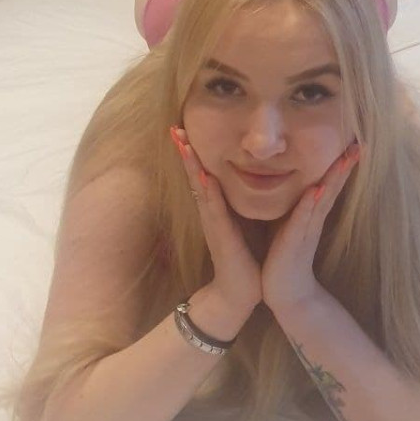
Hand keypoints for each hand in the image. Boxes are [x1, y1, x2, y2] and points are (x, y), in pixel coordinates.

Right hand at [170, 127, 262, 315]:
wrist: (239, 292)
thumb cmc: (243, 256)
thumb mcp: (241, 223)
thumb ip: (236, 205)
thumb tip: (244, 180)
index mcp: (216, 208)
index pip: (202, 173)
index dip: (194, 153)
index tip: (184, 129)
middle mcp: (210, 212)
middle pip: (195, 175)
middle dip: (185, 152)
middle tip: (175, 128)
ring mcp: (213, 223)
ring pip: (200, 187)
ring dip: (191, 165)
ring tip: (183, 143)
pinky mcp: (221, 235)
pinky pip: (214, 209)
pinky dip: (208, 192)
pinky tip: (204, 176)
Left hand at [261, 141, 362, 317]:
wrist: (285, 294)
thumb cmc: (285, 256)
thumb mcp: (290, 225)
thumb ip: (297, 206)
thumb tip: (298, 183)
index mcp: (312, 213)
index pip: (329, 183)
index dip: (340, 164)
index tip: (353, 142)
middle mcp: (314, 219)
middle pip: (332, 187)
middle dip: (345, 165)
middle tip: (359, 144)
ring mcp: (306, 230)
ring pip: (323, 199)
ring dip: (334, 179)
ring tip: (345, 159)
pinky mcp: (294, 243)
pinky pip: (303, 220)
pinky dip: (309, 205)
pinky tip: (315, 191)